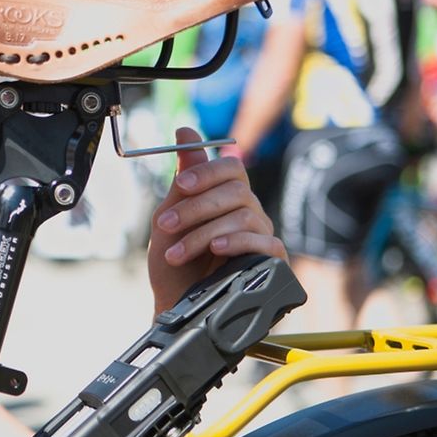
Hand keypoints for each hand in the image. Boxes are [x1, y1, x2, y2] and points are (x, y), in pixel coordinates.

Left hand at [147, 127, 285, 313]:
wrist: (174, 306)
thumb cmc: (174, 263)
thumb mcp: (169, 219)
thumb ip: (183, 179)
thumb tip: (185, 130)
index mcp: (226, 198)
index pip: (232, 167)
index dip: (208, 172)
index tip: (181, 185)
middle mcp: (248, 212)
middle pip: (236, 191)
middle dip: (195, 207)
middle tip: (165, 224)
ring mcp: (261, 236)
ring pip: (244, 217)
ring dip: (203, 233)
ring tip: (176, 253)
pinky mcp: (271, 262)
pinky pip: (264, 242)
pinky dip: (236, 243)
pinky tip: (216, 249)